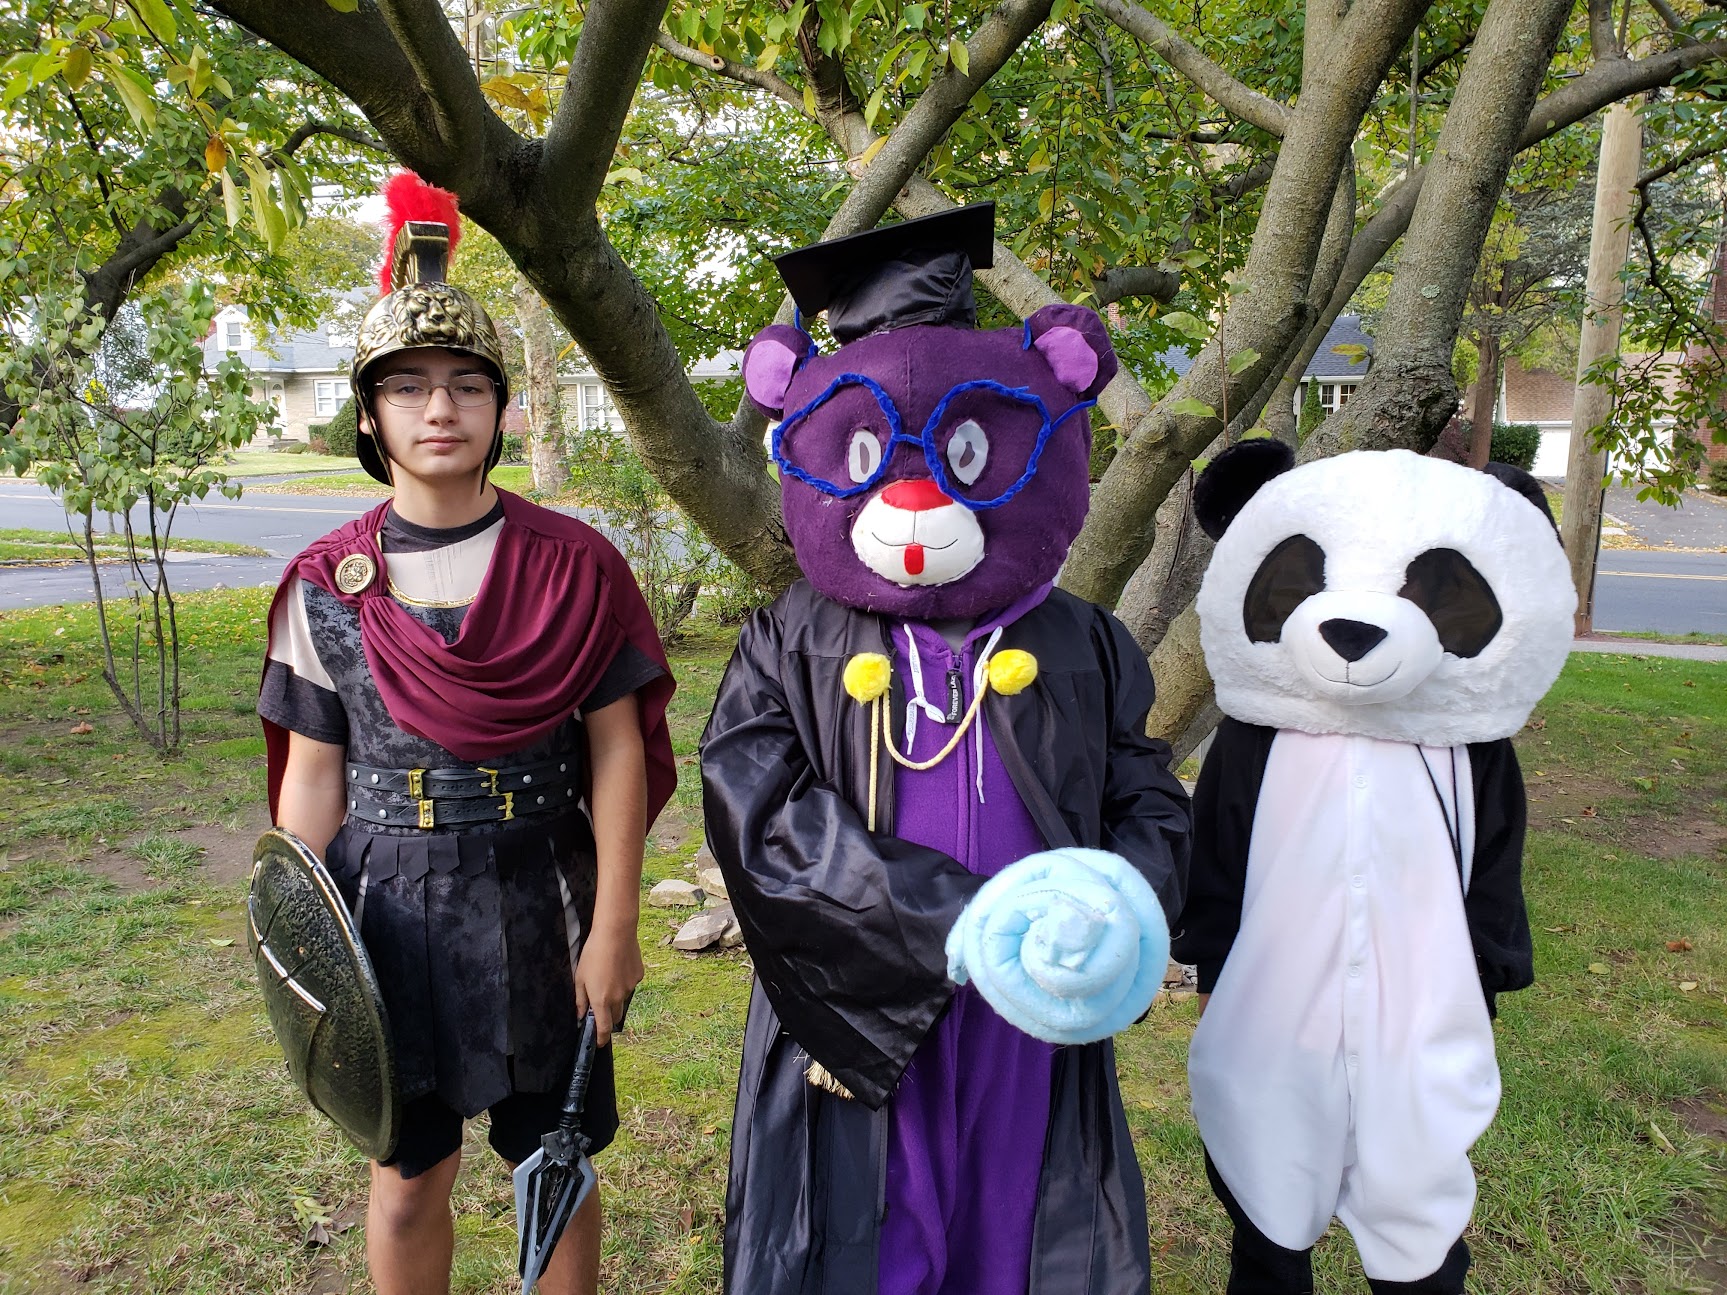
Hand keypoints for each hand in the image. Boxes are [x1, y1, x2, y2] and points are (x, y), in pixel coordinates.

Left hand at [574, 924, 642, 1046]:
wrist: (616, 933)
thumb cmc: (593, 954)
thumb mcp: (580, 977)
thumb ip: (581, 1000)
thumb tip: (581, 1015)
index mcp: (601, 1000)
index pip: (603, 1028)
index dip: (601, 1039)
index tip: (598, 1043)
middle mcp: (618, 997)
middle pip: (615, 1016)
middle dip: (608, 1016)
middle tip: (600, 1004)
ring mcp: (630, 987)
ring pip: (623, 999)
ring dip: (616, 996)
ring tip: (608, 976)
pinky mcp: (639, 976)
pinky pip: (630, 985)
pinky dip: (624, 982)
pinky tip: (618, 966)